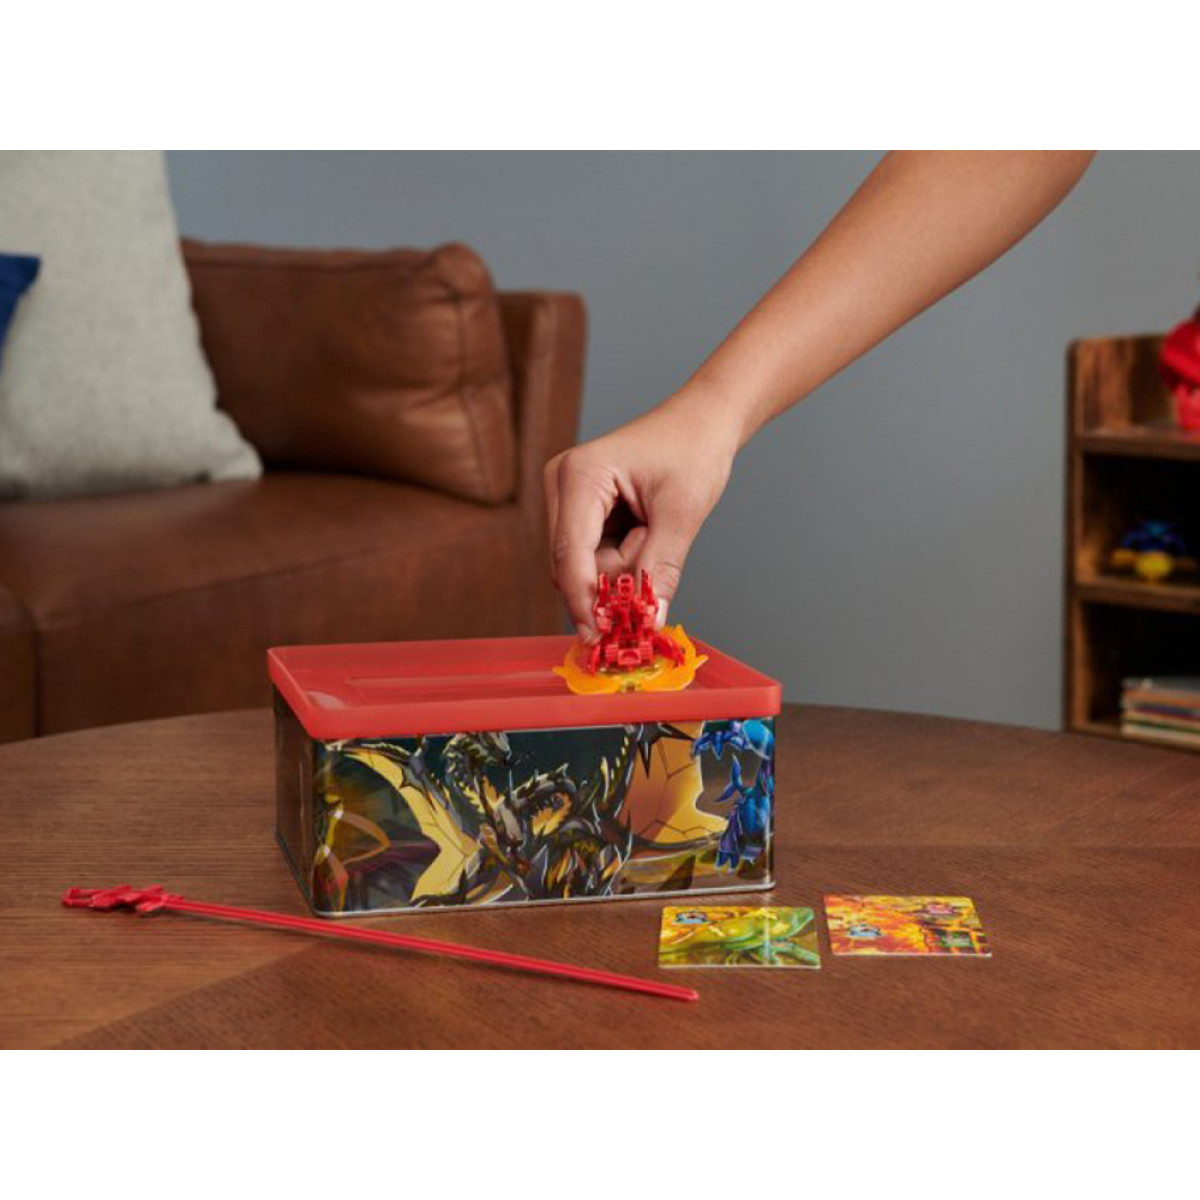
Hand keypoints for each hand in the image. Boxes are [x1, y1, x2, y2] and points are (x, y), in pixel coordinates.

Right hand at [544, 386, 739, 639]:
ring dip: (622, 567)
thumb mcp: (682, 513)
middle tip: (656, 550)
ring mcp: (567, 498)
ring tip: (654, 530)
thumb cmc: (693, 450)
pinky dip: (622, 558)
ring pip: (584, 566)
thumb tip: (648, 619)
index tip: (601, 638)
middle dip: (615, 577)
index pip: (570, 554)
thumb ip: (661, 568)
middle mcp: (562, 484)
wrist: (702, 422)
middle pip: (573, 565)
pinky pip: (593, 557)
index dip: (584, 601)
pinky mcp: (579, 511)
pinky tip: (644, 531)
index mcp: (580, 475)